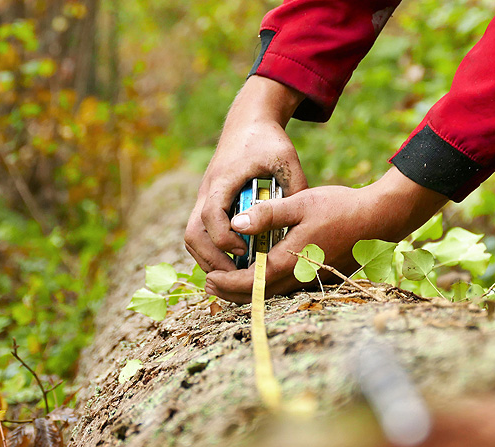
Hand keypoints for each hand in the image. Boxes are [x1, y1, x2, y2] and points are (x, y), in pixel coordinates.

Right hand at [184, 76, 307, 272]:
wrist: (247, 123)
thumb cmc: (268, 141)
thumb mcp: (287, 159)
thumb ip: (295, 188)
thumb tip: (302, 223)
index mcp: (224, 179)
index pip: (210, 214)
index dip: (224, 238)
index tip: (245, 250)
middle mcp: (207, 191)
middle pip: (193, 234)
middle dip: (213, 259)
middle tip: (239, 276)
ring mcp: (203, 197)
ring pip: (192, 237)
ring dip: (209, 259)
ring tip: (236, 274)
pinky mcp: (207, 203)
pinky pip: (199, 233)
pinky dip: (210, 251)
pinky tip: (234, 261)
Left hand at [205, 167, 448, 302]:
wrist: (379, 219)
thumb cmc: (341, 208)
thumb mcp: (300, 203)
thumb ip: (267, 214)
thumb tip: (235, 224)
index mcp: (290, 260)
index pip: (249, 282)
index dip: (226, 283)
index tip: (208, 278)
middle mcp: (299, 277)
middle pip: (257, 295)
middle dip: (231, 293)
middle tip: (209, 287)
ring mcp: (311, 280)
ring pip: (271, 294)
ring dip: (247, 291)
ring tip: (227, 283)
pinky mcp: (320, 277)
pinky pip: (286, 289)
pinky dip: (266, 287)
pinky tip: (259, 275)